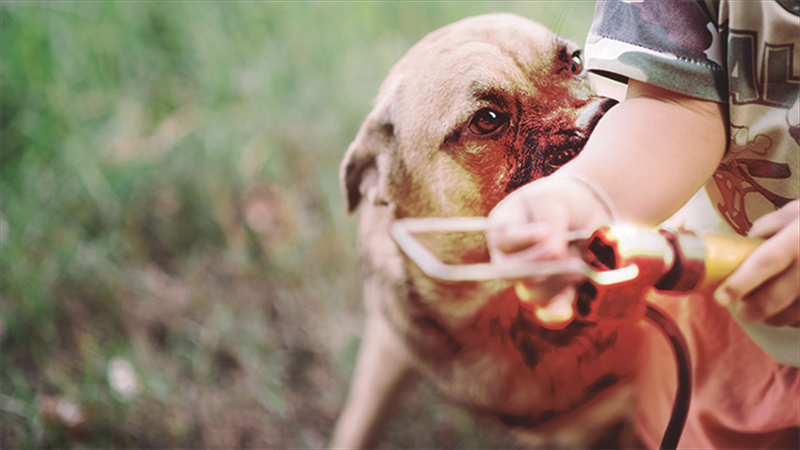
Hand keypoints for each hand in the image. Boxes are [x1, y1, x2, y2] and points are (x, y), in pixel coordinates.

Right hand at [488, 174, 612, 327]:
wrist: (589, 213)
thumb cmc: (564, 201)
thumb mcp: (555, 200)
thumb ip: (550, 223)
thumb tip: (553, 254)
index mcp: (503, 228)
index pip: (501, 239)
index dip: (520, 239)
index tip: (544, 230)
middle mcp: (509, 257)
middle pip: (509, 272)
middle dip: (538, 265)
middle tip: (567, 253)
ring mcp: (528, 279)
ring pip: (530, 293)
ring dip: (557, 281)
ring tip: (580, 264)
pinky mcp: (551, 295)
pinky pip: (546, 313)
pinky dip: (556, 312)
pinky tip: (566, 309)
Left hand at [715, 200, 799, 327]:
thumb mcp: (798, 211)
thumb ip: (769, 226)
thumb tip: (747, 245)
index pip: (766, 263)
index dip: (741, 283)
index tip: (721, 298)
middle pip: (777, 296)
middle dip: (754, 309)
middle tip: (742, 312)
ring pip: (794, 313)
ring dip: (775, 317)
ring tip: (766, 313)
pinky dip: (797, 319)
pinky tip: (792, 313)